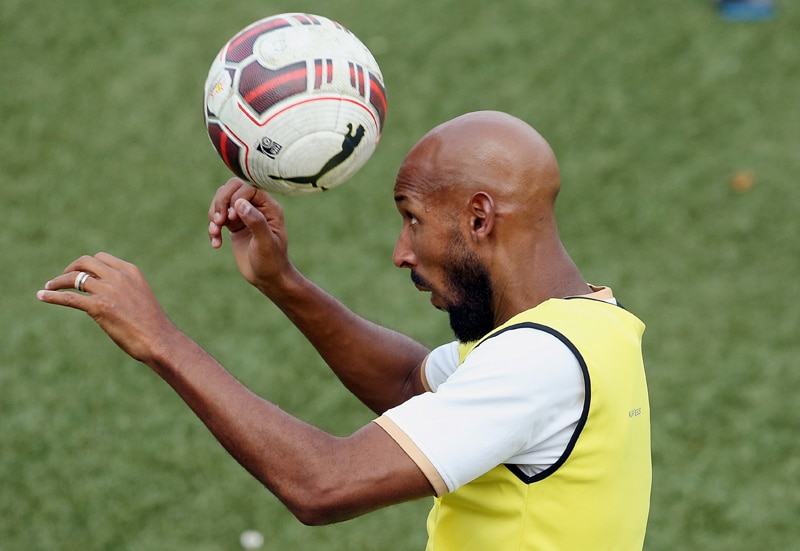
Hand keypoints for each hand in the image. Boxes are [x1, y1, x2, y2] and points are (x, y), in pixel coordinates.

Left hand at [36, 253, 176, 363]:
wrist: (159, 339)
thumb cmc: (152, 324)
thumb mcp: (141, 296)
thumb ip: (125, 288)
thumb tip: (109, 294)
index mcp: (131, 271)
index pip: (101, 258)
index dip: (86, 264)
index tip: (79, 272)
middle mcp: (119, 276)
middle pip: (85, 262)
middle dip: (70, 268)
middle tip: (62, 279)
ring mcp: (108, 290)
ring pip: (74, 278)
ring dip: (58, 281)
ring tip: (49, 287)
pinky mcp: (99, 307)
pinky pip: (69, 297)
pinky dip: (52, 295)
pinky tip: (41, 296)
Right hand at [208, 178, 293, 290]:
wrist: (268, 278)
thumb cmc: (271, 261)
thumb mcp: (265, 243)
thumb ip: (255, 222)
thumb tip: (240, 203)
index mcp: (269, 207)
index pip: (248, 187)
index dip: (235, 197)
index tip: (231, 217)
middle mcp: (257, 207)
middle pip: (232, 188)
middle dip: (221, 202)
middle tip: (219, 221)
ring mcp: (245, 215)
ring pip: (222, 200)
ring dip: (213, 214)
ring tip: (215, 232)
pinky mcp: (234, 225)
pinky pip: (218, 216)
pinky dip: (212, 227)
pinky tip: (216, 243)